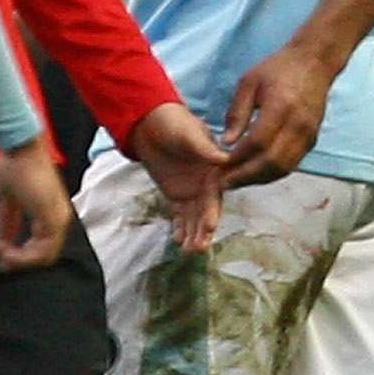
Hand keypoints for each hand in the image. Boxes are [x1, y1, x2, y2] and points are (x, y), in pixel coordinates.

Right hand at [0, 136, 73, 272]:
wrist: (18, 147)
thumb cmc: (13, 165)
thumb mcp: (7, 200)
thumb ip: (7, 222)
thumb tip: (1, 242)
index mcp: (50, 213)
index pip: (42, 246)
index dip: (20, 256)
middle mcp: (59, 218)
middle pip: (44, 256)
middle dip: (18, 262)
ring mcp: (58, 220)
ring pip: (43, 258)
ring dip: (18, 260)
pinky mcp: (52, 220)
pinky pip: (41, 252)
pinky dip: (21, 257)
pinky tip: (4, 249)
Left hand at [128, 101, 225, 253]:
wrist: (150, 123)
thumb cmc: (174, 123)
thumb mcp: (190, 133)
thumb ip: (204, 148)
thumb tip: (223, 158)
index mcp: (214, 169)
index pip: (215, 194)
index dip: (213, 211)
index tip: (210, 227)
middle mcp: (206, 183)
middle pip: (207, 211)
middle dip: (204, 230)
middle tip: (200, 247)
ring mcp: (191, 191)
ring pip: (194, 218)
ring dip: (193, 234)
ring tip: (190, 250)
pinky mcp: (176, 196)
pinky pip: (179, 216)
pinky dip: (180, 229)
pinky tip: (178, 241)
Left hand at [218, 42, 336, 186]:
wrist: (314, 63)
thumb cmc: (277, 69)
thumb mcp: (248, 83)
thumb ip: (237, 113)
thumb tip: (227, 142)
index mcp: (280, 107)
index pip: (258, 143)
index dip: (238, 159)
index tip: (219, 167)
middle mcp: (298, 125)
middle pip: (272, 162)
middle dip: (246, 176)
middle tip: (224, 183)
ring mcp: (308, 135)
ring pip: (283, 168)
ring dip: (259, 179)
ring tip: (237, 182)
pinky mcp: (312, 140)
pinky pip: (292, 164)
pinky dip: (272, 173)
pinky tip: (255, 174)